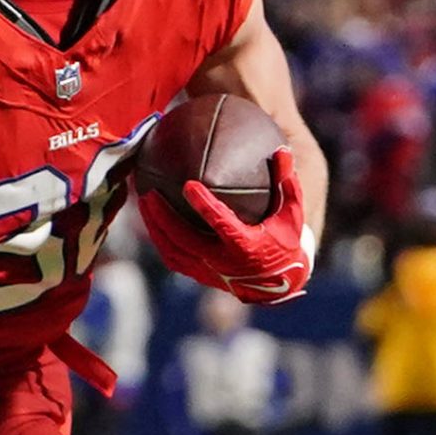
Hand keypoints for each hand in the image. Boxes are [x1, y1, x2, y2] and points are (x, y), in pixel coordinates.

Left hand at [138, 148, 313, 302]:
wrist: (279, 284)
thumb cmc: (285, 241)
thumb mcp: (292, 214)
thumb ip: (287, 183)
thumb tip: (281, 150)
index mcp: (245, 246)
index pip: (221, 223)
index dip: (204, 205)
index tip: (189, 185)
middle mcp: (223, 262)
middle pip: (184, 240)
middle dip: (163, 217)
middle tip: (149, 192)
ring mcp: (208, 271)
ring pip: (172, 251)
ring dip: (155, 227)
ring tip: (143, 201)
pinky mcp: (200, 275)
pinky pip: (173, 258)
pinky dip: (160, 239)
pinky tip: (151, 219)